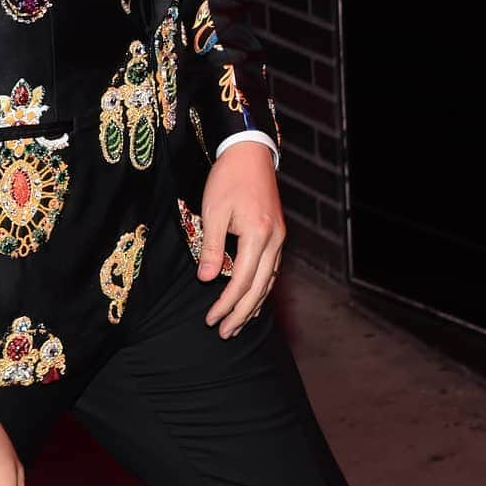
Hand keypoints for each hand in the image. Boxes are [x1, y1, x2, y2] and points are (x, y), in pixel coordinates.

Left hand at [198, 140, 285, 337]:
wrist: (250, 152)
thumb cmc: (228, 178)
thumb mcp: (213, 210)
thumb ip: (211, 246)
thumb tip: (206, 279)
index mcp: (258, 234)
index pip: (242, 281)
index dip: (226, 303)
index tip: (211, 319)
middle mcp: (274, 240)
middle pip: (259, 288)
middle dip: (241, 313)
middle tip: (224, 333)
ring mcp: (279, 238)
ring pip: (268, 282)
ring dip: (253, 306)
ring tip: (237, 325)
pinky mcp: (277, 234)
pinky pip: (271, 270)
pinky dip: (261, 289)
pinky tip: (253, 300)